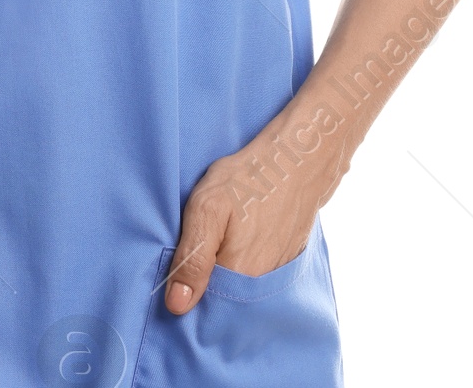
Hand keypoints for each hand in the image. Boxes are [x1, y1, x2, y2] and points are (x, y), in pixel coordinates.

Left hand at [164, 111, 347, 314]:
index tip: (176, 278)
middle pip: (223, 302)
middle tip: (194, 253)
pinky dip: (243, 267)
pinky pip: (257, 278)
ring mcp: (277, 275)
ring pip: (239, 290)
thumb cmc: (247, 180)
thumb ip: (192, 259)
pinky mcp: (285, 263)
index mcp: (239, 278)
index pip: (205, 310)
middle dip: (204, 287)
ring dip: (223, 277)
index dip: (186, 295)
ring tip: (216, 245)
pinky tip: (235, 243)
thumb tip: (177, 305)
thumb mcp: (207, 209)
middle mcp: (261, 286)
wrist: (296, 162)